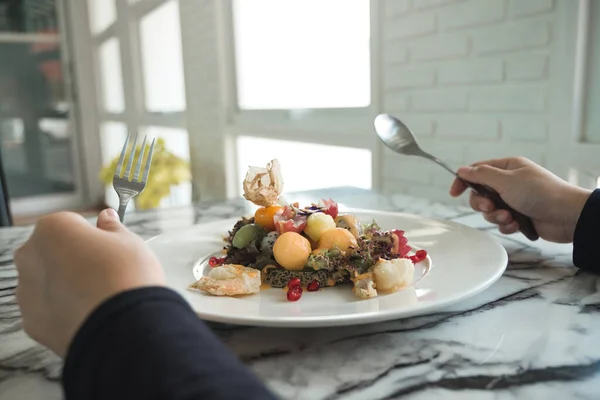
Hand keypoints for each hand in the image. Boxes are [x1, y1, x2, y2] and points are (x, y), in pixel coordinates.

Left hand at [14, 209, 164, 357]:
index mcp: (53, 229)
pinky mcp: (32, 323)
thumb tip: (107, 219)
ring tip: (100, 295)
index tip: (108, 246)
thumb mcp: (129, 242)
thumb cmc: (125, 278)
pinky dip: (64, 310)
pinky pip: (48, 310)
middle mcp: (30, 257)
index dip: (93, 235)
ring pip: (47, 282)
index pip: (71, 223)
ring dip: (67, 285)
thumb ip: (112, 228)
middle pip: (53, 252)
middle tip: (106, 270)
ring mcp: (27, 292)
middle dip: (74, 258)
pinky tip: (90, 312)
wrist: (123, 328)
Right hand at [449, 157, 590, 242]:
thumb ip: (481, 175)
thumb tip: (462, 170)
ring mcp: (514, 200)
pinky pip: (501, 222)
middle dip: (483, 204)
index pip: (477, 171)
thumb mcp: (506, 181)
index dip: (464, 181)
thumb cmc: (540, 193)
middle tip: (491, 207)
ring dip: (496, 216)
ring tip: (510, 218)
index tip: (454, 193)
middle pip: (480, 193)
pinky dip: (506, 225)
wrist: (567, 216)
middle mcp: (509, 183)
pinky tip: (517, 225)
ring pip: (490, 210)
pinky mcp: (519, 216)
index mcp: (507, 168)